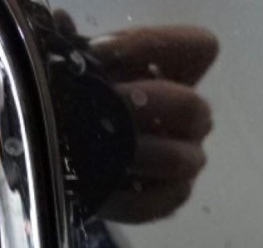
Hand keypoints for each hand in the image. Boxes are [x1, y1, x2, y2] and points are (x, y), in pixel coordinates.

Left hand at [54, 16, 218, 222]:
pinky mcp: (167, 200)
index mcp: (176, 70)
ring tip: (100, 148)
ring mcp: (184, 160)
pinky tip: (98, 184)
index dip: (152, 48)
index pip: (200, 47)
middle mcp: (190, 116)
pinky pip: (157, 203)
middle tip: (109, 103)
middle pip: (192, 107)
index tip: (101, 53)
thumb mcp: (77, 69)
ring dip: (135, 152)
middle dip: (147, 104)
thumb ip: (76, 49)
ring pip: (179, 159)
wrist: (65, 155)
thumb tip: (62, 29)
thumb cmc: (81, 101)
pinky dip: (124, 197)